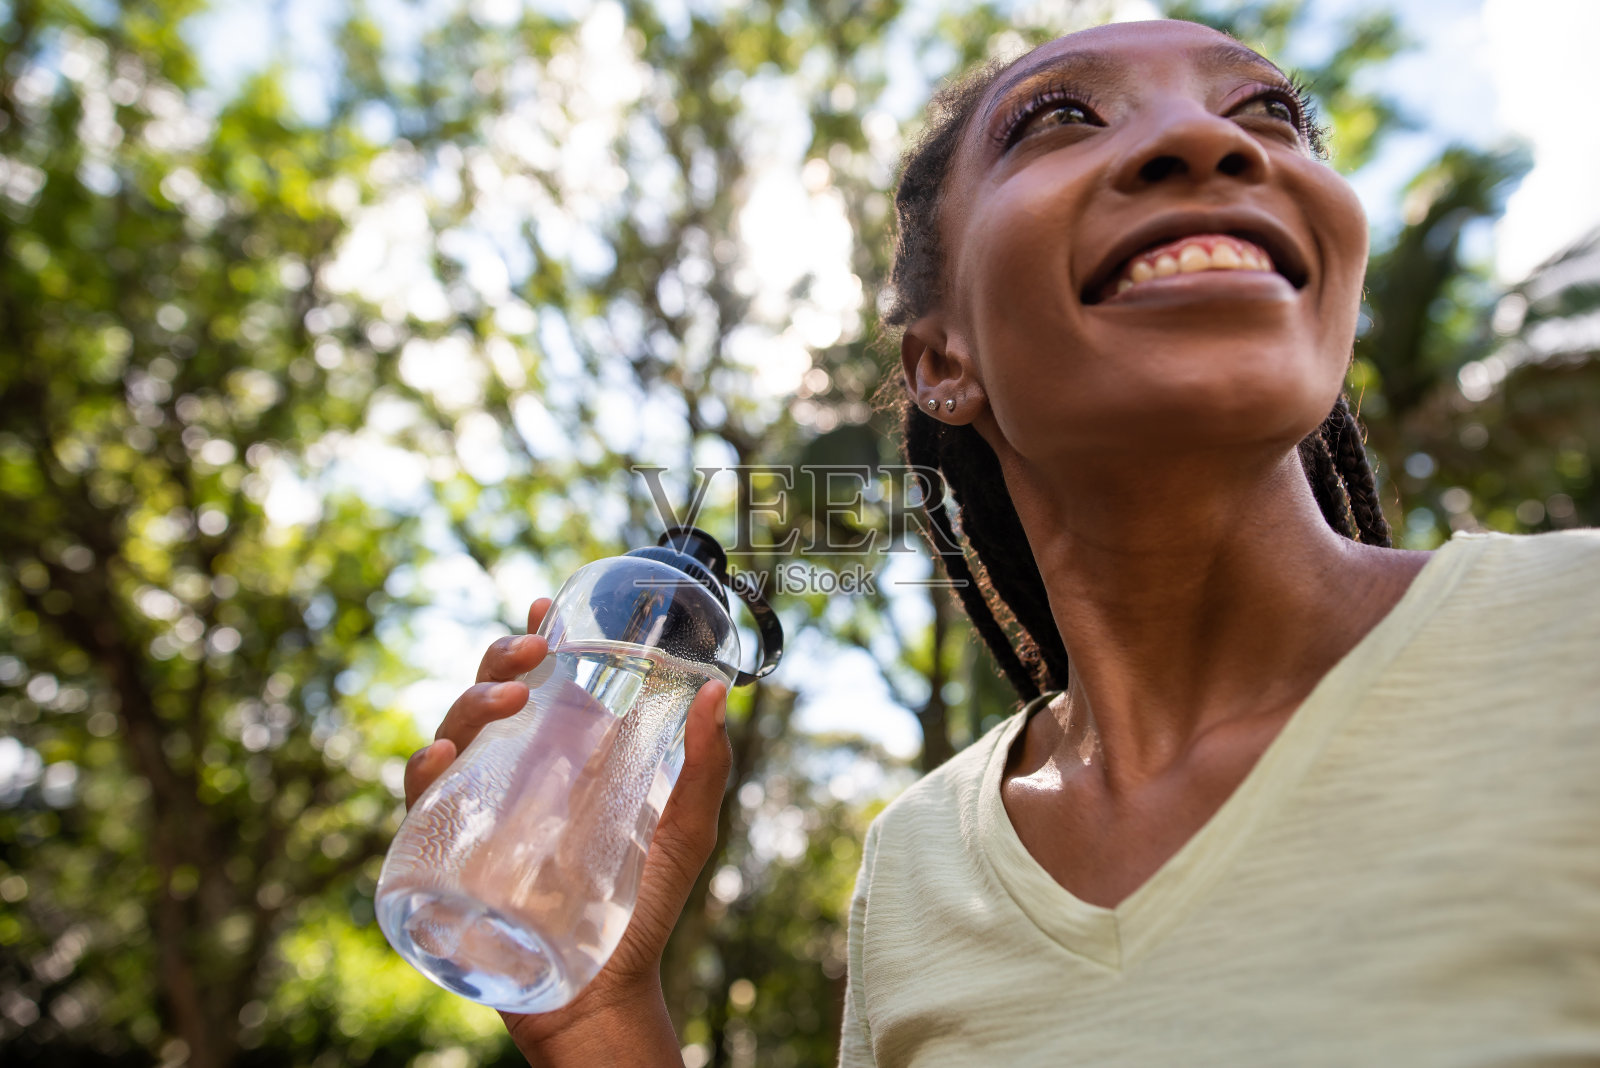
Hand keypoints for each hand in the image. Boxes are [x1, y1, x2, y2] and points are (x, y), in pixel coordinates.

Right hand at [402, 598, 732, 1063]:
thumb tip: (723, 692)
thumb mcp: (685, 832)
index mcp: (563, 759)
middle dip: (503, 660)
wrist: (603, 993)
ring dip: (473, 704)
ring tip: (512, 700)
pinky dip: (422, 772)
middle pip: (491, 698)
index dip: (535, 639)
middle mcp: (514, 776)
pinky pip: (419, 805)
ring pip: (452, 735)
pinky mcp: (448, 857)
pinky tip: (441, 757)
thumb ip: (704, 767)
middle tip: (535, 649)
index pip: (540, 683)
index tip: (548, 606)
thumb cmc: (642, 911)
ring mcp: (478, 813)